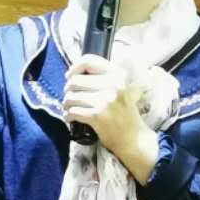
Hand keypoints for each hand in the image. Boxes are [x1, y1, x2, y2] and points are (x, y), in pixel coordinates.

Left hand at [62, 55, 158, 181]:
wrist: (134, 138)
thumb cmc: (123, 112)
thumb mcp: (120, 88)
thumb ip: (103, 77)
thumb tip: (74, 73)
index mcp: (117, 74)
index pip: (88, 61)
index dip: (74, 68)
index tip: (69, 76)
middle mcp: (112, 84)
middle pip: (75, 81)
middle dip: (68, 90)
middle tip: (71, 98)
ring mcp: (105, 100)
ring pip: (71, 96)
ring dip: (66, 104)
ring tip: (70, 108)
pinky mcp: (98, 116)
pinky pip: (73, 111)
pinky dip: (68, 115)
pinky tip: (71, 118)